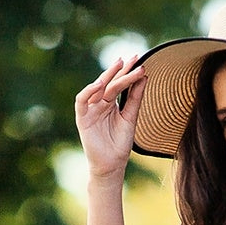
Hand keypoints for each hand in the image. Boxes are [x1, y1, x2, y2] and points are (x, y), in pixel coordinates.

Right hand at [74, 56, 145, 179]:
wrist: (111, 166)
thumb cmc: (120, 144)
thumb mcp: (130, 118)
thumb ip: (135, 99)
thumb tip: (144, 76)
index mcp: (111, 103)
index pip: (119, 83)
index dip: (128, 72)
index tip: (140, 62)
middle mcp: (100, 103)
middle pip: (110, 82)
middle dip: (120, 70)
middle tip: (132, 59)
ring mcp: (91, 109)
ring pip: (98, 88)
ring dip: (108, 76)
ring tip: (120, 65)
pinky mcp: (82, 118)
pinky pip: (82, 101)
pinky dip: (89, 92)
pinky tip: (100, 85)